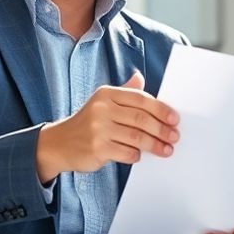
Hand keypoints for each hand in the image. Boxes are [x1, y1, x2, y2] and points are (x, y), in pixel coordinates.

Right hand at [35, 71, 179, 182]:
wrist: (58, 143)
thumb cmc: (87, 123)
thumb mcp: (102, 102)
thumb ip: (123, 92)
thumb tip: (140, 78)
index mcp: (106, 94)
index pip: (140, 99)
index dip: (161, 109)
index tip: (174, 119)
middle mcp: (102, 109)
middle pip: (141, 118)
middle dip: (162, 129)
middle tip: (174, 136)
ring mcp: (98, 129)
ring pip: (136, 137)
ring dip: (155, 145)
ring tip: (166, 149)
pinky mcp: (97, 148)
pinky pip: (126, 153)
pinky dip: (136, 155)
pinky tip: (140, 156)